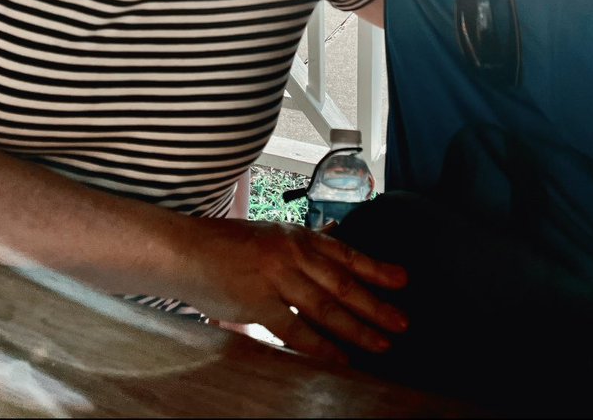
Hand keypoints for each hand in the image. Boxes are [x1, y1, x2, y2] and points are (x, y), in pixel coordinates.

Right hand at [186, 217, 407, 365]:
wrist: (188, 251)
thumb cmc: (230, 245)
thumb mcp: (273, 233)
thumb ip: (304, 241)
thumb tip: (335, 236)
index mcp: (298, 236)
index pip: (346, 254)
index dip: (377, 268)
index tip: (404, 280)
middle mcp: (293, 254)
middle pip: (343, 283)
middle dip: (377, 305)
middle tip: (403, 323)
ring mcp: (276, 278)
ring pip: (326, 307)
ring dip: (357, 329)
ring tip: (381, 344)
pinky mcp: (258, 303)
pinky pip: (296, 329)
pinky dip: (320, 347)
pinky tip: (340, 360)